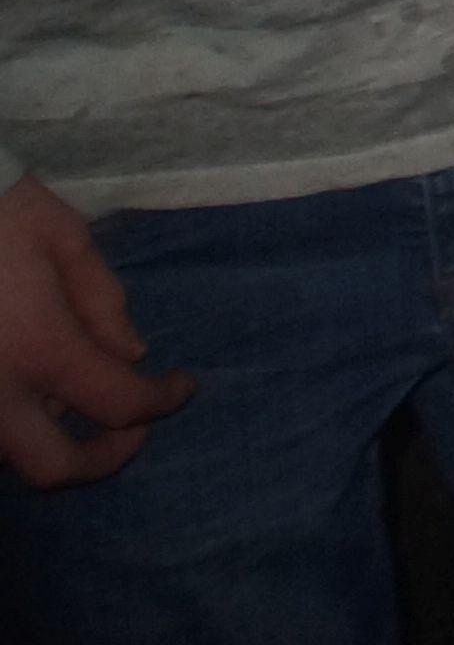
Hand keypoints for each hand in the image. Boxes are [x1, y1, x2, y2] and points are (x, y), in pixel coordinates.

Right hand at [0, 173, 190, 489]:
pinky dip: (11, 424)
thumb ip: (102, 303)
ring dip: (47, 443)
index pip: (118, 402)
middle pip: (52, 468)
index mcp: (40, 347)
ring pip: (8, 456)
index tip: (181, 386)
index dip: (162, 401)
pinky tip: (27, 391)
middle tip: (131, 430)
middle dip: (101, 459)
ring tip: (74, 404)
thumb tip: (131, 355)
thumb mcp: (64, 241)